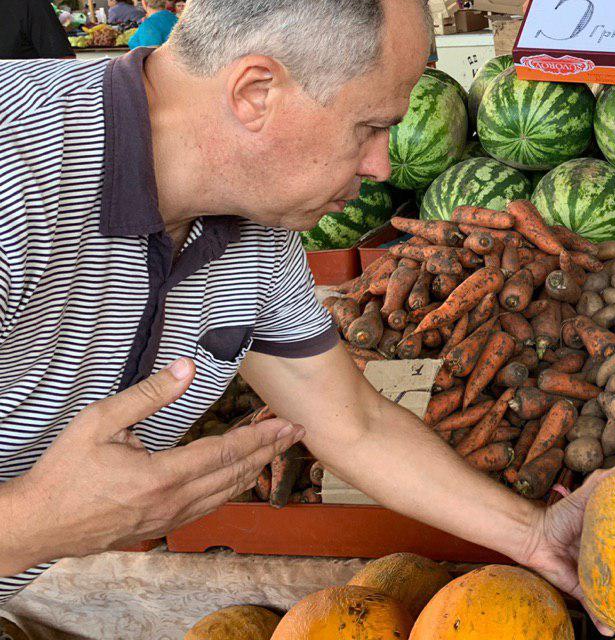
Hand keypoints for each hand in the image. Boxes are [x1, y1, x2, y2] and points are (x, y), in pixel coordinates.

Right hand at [4, 358, 303, 569]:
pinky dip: (231, 488)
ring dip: (254, 469)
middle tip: (296, 431)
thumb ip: (149, 395)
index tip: (287, 422)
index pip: (225, 453)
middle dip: (269, 450)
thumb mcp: (100, 422)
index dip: (260, 436)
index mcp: (161, 477)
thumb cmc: (64, 472)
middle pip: (235, 474)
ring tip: (276, 449)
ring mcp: (167, 520)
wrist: (36, 524)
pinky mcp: (160, 528)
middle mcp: (172, 503)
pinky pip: (208, 507)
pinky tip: (240, 477)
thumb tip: (187, 367)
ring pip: (225, 494)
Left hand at [517, 467, 614, 635]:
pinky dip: (601, 619)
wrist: (535, 536)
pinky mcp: (580, 588)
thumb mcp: (584, 497)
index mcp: (610, 539)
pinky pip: (592, 606)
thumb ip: (600, 484)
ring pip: (613, 595)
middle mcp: (605, 560)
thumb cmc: (560, 515)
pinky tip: (611, 630)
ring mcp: (594, 576)